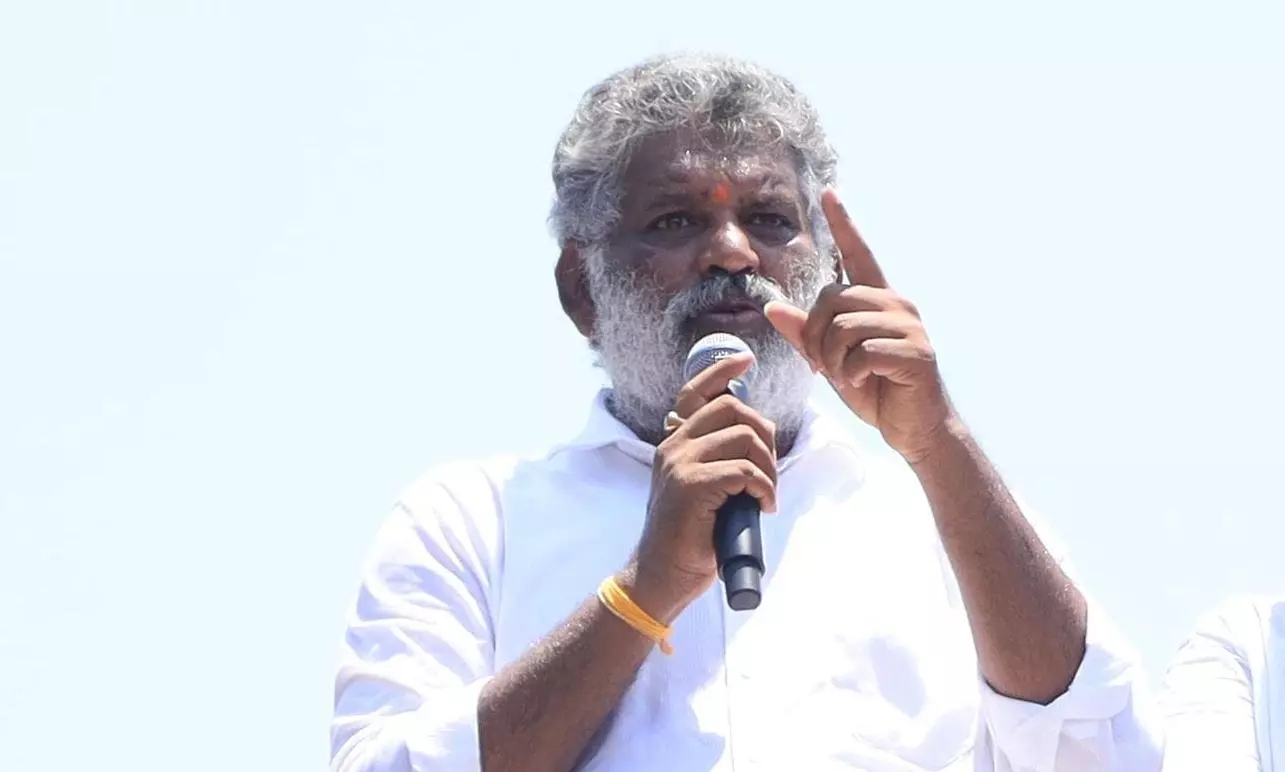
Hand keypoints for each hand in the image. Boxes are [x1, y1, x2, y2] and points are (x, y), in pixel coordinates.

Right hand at [630, 352, 777, 620]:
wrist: (662, 575)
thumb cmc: (690, 537)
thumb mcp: (700, 487)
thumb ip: (714, 458)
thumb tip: (752, 437)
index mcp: (674, 442)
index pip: (694, 390)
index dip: (722, 371)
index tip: (746, 361)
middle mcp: (673, 445)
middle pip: (734, 409)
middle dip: (764, 436)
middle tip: (767, 472)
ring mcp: (680, 463)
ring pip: (744, 438)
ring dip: (768, 468)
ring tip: (765, 495)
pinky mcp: (691, 485)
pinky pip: (744, 471)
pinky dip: (763, 488)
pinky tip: (762, 507)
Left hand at [765, 188, 955, 463]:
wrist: (916, 429)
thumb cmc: (876, 392)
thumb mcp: (833, 363)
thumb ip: (805, 335)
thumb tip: (771, 307)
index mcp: (878, 301)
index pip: (858, 254)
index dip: (843, 224)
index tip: (829, 193)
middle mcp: (897, 303)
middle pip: (831, 298)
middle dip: (816, 337)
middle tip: (825, 367)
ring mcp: (909, 326)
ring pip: (843, 326)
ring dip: (833, 360)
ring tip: (847, 378)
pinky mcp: (915, 352)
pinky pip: (862, 353)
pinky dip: (852, 375)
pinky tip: (866, 384)